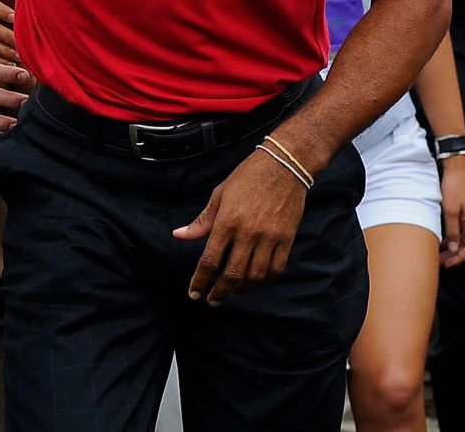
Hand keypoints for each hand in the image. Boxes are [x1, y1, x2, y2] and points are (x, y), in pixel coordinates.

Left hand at [173, 146, 308, 305]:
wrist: (284, 164)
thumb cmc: (248, 177)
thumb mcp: (220, 195)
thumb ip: (201, 221)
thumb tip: (178, 235)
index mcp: (227, 221)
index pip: (210, 260)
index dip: (200, 281)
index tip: (194, 293)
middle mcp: (248, 232)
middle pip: (232, 275)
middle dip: (219, 293)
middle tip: (212, 300)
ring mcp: (269, 237)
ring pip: (254, 277)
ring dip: (241, 290)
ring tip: (232, 291)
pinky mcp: (286, 238)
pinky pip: (275, 269)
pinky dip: (264, 280)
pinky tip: (255, 280)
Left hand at [438, 156, 464, 267]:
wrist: (456, 166)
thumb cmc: (455, 185)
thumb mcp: (450, 211)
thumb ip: (452, 232)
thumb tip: (454, 249)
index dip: (459, 258)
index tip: (448, 264)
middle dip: (454, 255)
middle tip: (441, 261)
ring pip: (463, 238)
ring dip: (453, 247)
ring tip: (440, 253)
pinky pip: (462, 229)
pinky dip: (453, 237)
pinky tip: (443, 240)